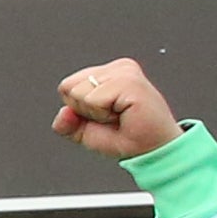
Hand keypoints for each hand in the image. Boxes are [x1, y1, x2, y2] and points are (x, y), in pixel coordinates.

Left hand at [51, 57, 179, 159]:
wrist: (153, 149)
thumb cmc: (128, 137)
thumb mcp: (86, 132)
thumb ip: (67, 122)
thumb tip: (63, 113)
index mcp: (108, 73)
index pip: (67, 86)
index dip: (78, 109)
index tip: (105, 115)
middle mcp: (117, 68)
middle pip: (68, 87)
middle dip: (85, 110)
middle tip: (114, 117)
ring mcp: (124, 72)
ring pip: (79, 93)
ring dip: (96, 113)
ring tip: (120, 115)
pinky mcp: (130, 81)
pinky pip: (93, 99)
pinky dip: (103, 114)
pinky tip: (124, 113)